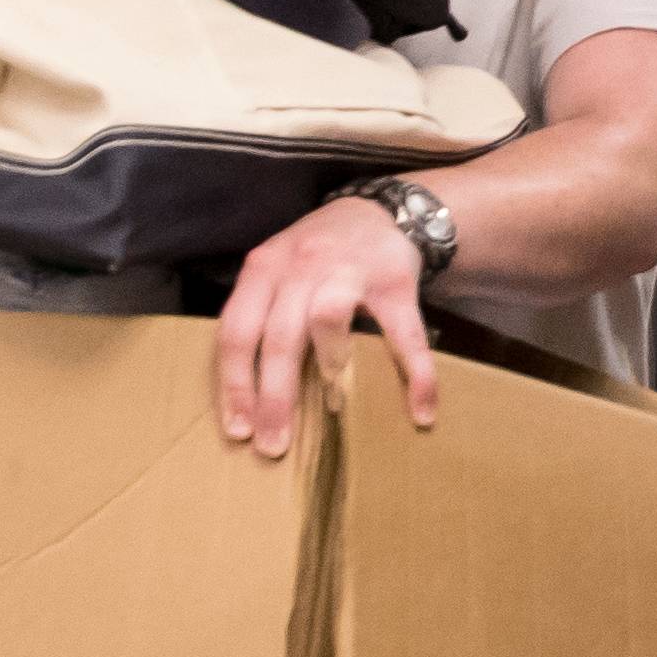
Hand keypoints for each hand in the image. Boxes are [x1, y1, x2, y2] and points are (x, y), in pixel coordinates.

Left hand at [212, 193, 440, 457]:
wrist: (380, 210)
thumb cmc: (317, 254)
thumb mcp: (275, 270)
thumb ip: (257, 314)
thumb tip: (238, 390)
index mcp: (264, 269)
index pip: (236, 331)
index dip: (235, 384)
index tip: (238, 430)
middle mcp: (301, 266)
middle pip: (278, 336)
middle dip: (274, 398)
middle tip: (273, 446)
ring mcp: (349, 271)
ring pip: (327, 319)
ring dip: (329, 366)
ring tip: (333, 409)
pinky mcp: (394, 282)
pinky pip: (403, 333)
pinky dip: (416, 374)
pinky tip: (422, 411)